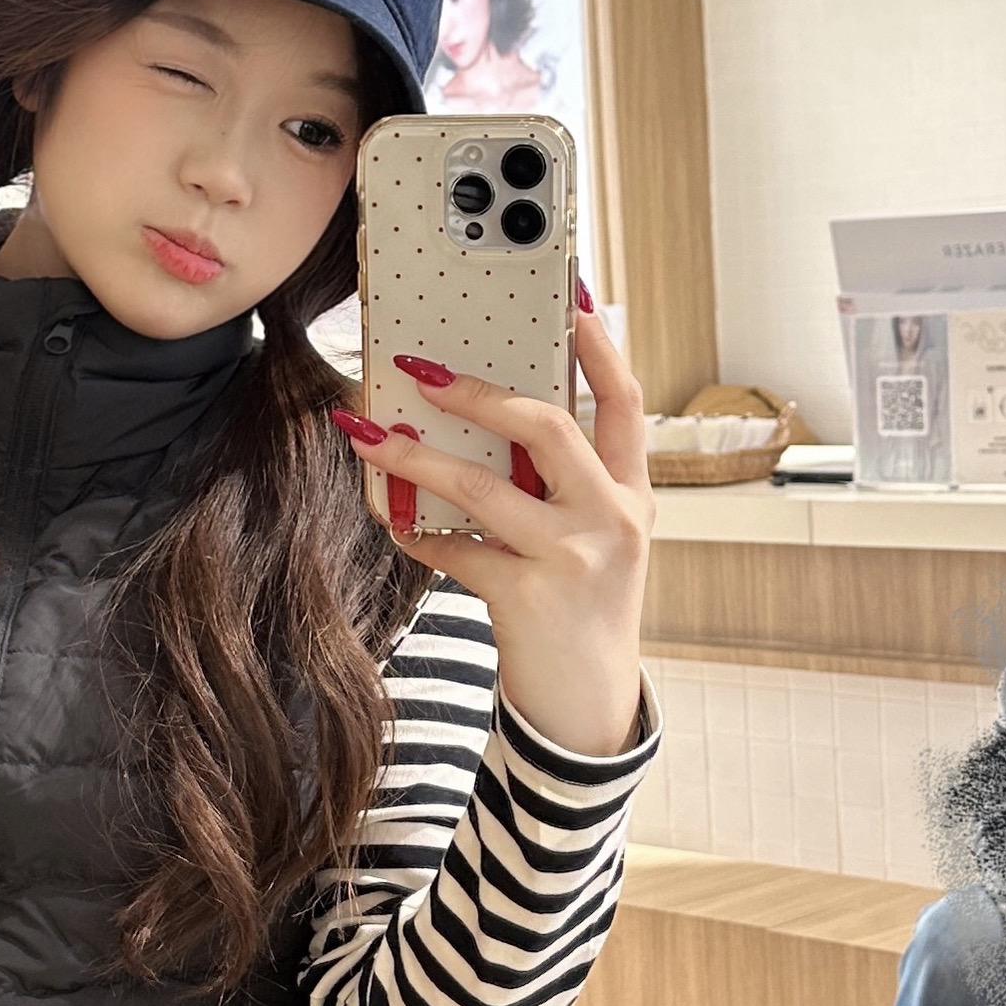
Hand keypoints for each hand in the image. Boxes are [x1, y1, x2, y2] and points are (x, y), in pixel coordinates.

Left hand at [337, 296, 650, 756]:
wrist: (586, 713)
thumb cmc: (578, 613)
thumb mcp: (592, 543)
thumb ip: (560, 488)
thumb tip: (488, 420)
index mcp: (634, 497)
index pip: (625, 402)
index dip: (597, 344)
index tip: (569, 292)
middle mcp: (614, 520)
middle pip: (551, 427)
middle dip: (481, 392)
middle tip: (422, 367)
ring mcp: (574, 559)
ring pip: (485, 486)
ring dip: (418, 456)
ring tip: (370, 433)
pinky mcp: (527, 598)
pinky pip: (453, 550)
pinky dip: (415, 533)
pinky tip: (390, 519)